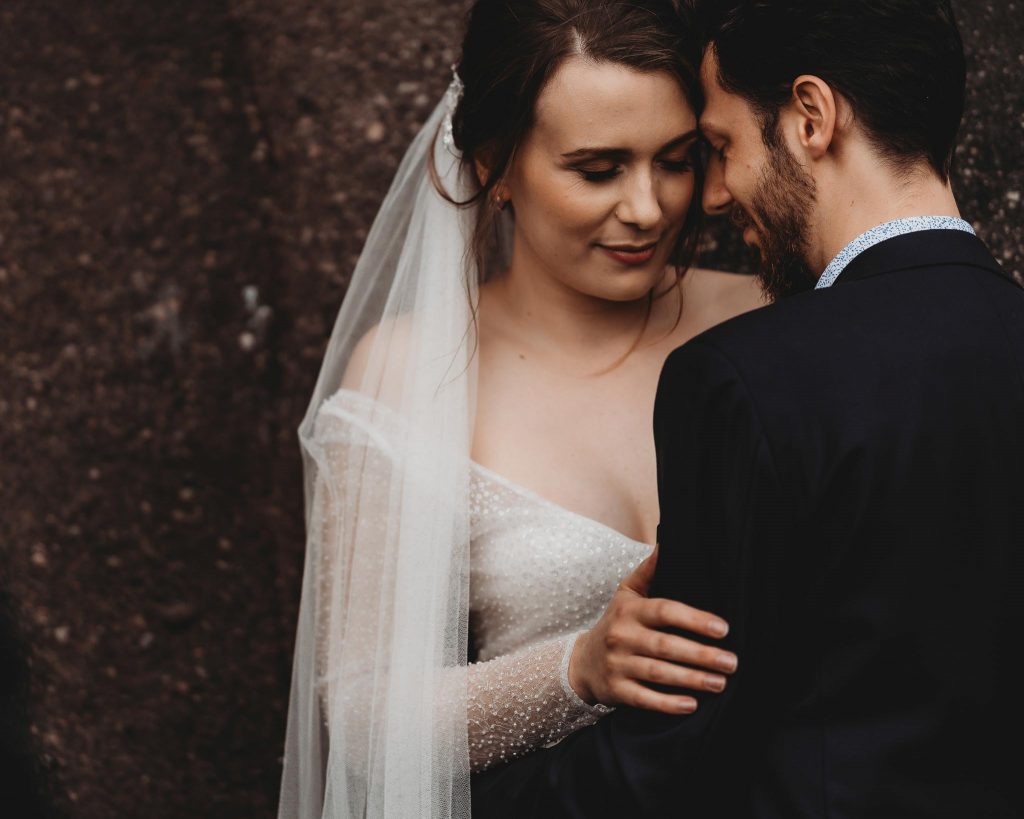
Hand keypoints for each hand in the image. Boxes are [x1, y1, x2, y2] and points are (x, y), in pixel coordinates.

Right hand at [568, 545, 736, 713]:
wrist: (582, 661)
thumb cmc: (616, 623)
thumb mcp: (627, 594)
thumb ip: (649, 571)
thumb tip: (668, 543)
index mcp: (630, 611)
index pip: (665, 611)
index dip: (695, 620)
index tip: (724, 629)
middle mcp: (622, 636)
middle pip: (666, 646)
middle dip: (701, 655)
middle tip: (732, 662)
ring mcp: (617, 665)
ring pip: (658, 673)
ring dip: (691, 679)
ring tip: (720, 683)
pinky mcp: (616, 691)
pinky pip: (644, 699)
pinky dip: (668, 704)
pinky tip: (691, 705)